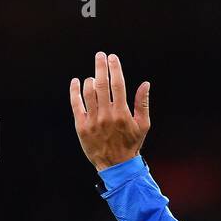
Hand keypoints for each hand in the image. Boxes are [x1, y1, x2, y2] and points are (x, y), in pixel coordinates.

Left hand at [70, 52, 150, 170]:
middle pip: (102, 85)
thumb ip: (143, 103)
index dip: (115, 68)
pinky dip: (75, 91)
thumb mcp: (143, 125)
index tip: (112, 58)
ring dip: (90, 80)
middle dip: (101, 67)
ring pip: (88, 93)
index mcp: (122, 114)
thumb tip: (145, 84)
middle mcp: (106, 116)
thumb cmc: (131, 144)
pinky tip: (76, 82)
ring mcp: (92, 121)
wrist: (116, 165)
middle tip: (100, 55)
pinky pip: (76, 105)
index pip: (118, 85)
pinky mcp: (81, 126)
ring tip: (93, 76)